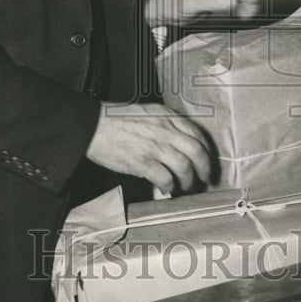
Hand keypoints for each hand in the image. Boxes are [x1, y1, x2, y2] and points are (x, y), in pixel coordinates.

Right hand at [86, 102, 213, 194]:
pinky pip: (165, 178)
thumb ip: (166, 123)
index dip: (207, 150)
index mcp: (167, 116)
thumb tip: (180, 141)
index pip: (197, 133)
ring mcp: (154, 146)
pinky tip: (167, 189)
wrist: (93, 125)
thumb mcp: (148, 112)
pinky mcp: (142, 162)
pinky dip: (169, 187)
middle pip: (196, 151)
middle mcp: (164, 130)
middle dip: (204, 168)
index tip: (207, 160)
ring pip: (184, 167)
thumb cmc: (116, 119)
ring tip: (186, 187)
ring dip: (188, 181)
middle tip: (204, 178)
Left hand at [145, 0, 259, 27]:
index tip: (252, 0)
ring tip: (245, 16)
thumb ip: (215, 2)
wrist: (161, 11)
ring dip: (246, 3)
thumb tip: (234, 1)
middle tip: (251, 11)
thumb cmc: (170, 3)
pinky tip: (240, 15)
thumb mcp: (193, 4)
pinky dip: (240, 7)